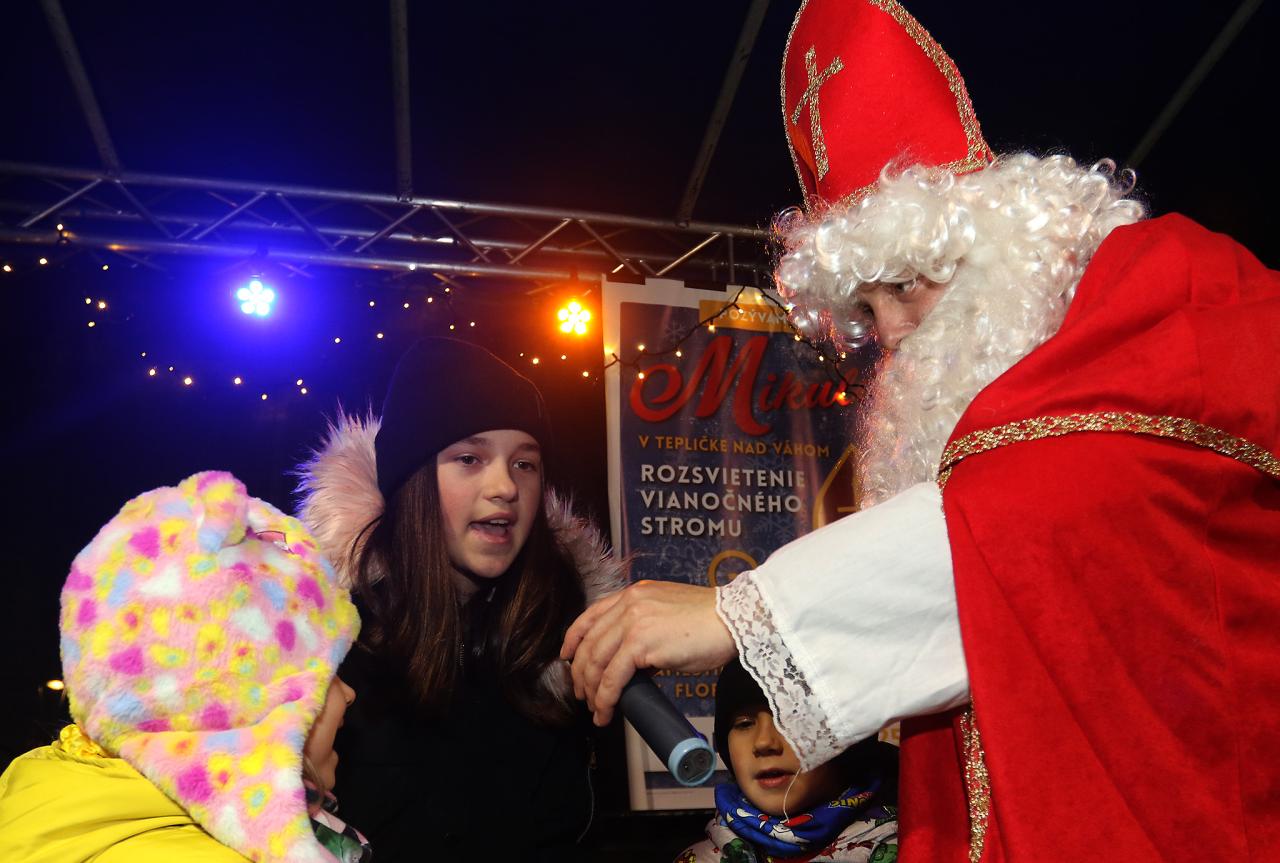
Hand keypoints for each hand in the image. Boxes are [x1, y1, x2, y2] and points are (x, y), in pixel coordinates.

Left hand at [560, 580, 736, 725]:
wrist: (734, 621)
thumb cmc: (710, 623)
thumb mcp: (668, 615)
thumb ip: (646, 629)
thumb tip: (635, 663)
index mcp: (633, 594)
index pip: (590, 615)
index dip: (573, 639)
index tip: (567, 656)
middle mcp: (628, 604)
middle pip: (588, 642)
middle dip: (580, 673)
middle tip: (582, 694)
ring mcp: (633, 622)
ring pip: (596, 662)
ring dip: (591, 690)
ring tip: (595, 709)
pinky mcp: (641, 644)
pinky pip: (612, 678)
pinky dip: (605, 699)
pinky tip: (606, 711)